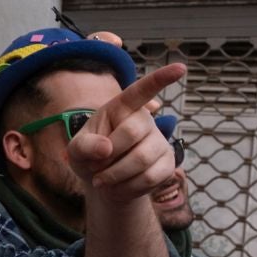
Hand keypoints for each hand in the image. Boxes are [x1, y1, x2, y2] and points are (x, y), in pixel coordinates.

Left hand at [67, 64, 187, 200]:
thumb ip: (84, 145)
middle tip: (95, 167)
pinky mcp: (167, 163)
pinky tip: (118, 187)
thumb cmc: (90, 156)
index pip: (141, 90)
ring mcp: (159, 141)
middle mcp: (144, 120)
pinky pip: (151, 178)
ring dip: (115, 175)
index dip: (160, 79)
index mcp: (122, 107)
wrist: (104, 182)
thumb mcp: (76, 150)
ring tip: (103, 180)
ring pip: (142, 159)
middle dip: (108, 155)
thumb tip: (107, 148)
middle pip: (132, 132)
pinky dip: (128, 188)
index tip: (181, 68)